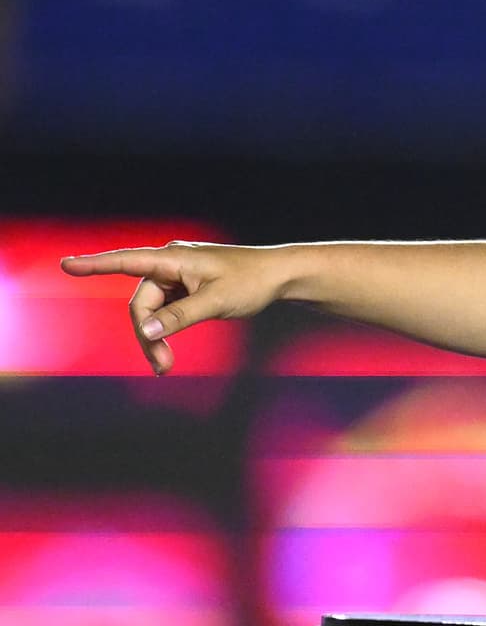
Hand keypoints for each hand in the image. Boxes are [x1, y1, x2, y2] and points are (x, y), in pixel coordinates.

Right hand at [60, 242, 282, 374]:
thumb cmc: (251, 281)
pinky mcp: (186, 287)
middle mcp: (171, 264)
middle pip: (141, 302)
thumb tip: (146, 330)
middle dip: (147, 334)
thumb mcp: (217, 301)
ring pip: (152, 310)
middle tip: (163, 367)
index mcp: (174, 259)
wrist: (279, 276)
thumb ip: (180, 316)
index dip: (95, 265)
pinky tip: (167, 353)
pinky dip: (165, 330)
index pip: (127, 261)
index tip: (66, 265)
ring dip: (156, 336)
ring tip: (166, 366)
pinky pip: (165, 310)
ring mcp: (178, 276)